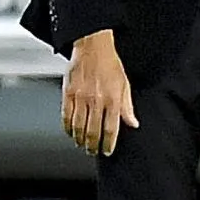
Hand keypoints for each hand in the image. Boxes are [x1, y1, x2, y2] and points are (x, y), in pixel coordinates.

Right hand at [62, 31, 136, 156]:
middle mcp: (96, 100)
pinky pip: (66, 116)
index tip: (107, 151)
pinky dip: (68, 128)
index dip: (108, 143)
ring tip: (82, 145)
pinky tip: (71, 133)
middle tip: (93, 152)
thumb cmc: (110, 64)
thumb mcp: (125, 84)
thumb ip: (127, 106)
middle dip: (93, 146)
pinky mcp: (68, 94)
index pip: (110, 129)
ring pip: (78, 127)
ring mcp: (80, 98)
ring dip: (80, 139)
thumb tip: (133, 124)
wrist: (92, 47)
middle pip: (93, 131)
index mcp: (113, 99)